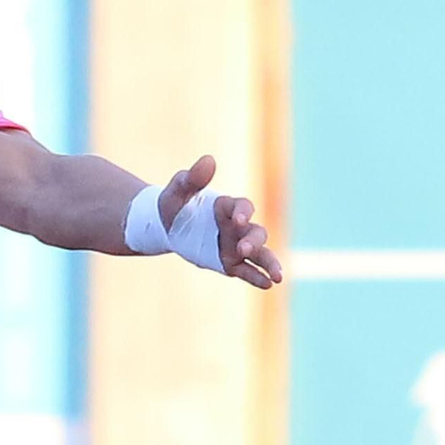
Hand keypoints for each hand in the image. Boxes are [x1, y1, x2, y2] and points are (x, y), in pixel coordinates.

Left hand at [158, 154, 283, 289]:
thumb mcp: (178, 190)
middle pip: (256, 232)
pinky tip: (269, 284)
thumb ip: (193, 178)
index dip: (244, 212)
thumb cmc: (174, 203)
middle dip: (254, 241)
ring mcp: (236, 245)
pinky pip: (247, 271)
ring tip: (277, 276)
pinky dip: (257, 277)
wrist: (166, 225)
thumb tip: (209, 160)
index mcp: (228, 206)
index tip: (238, 219)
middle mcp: (237, 226)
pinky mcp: (229, 263)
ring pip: (259, 254)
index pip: (243, 206)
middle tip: (245, 249)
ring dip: (268, 262)